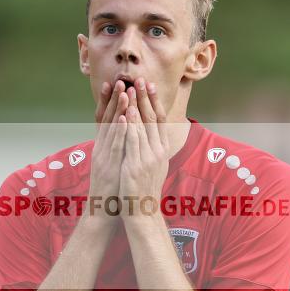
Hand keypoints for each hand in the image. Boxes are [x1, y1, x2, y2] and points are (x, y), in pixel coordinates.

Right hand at [88, 80, 127, 222]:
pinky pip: (115, 145)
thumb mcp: (114, 164)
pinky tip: (122, 118)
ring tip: (124, 92)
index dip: (107, 102)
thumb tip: (123, 134)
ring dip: (117, 109)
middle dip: (112, 99)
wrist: (103, 211)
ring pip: (110, 129)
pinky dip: (118, 131)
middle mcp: (101, 148)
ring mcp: (104, 157)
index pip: (104, 119)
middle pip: (105, 119)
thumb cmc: (112, 188)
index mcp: (103, 147)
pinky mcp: (108, 166)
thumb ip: (117, 148)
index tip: (111, 84)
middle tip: (119, 80)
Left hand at [119, 78, 168, 220]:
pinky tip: (127, 112)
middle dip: (146, 97)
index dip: (155, 101)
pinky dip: (131, 125)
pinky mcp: (137, 166)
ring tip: (131, 88)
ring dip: (137, 105)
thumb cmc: (144, 188)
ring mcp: (148, 158)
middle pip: (153, 119)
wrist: (142, 212)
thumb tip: (153, 133)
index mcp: (162, 150)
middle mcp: (158, 151)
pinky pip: (133, 142)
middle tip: (141, 78)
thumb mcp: (154, 165)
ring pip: (143, 126)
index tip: (150, 85)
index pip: (160, 120)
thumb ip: (154, 148)